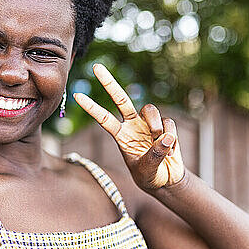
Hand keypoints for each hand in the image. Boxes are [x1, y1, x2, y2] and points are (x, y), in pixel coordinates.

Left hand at [73, 63, 184, 190]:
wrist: (166, 180)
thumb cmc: (149, 176)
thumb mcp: (147, 171)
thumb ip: (154, 155)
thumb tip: (165, 136)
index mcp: (120, 135)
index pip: (103, 118)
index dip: (91, 108)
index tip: (77, 96)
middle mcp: (132, 124)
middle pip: (120, 99)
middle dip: (108, 83)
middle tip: (96, 67)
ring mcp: (148, 123)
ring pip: (150, 109)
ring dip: (156, 124)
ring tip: (160, 142)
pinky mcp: (165, 125)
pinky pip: (168, 122)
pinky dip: (171, 136)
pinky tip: (171, 149)